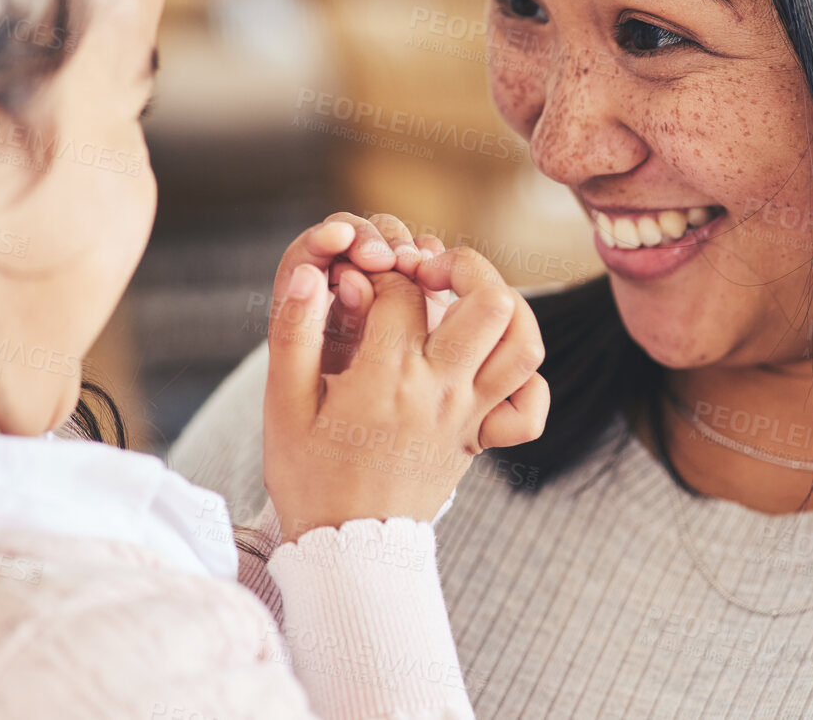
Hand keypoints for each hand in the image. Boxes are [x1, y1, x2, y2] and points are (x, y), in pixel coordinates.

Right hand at [262, 222, 548, 541]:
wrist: (345, 548)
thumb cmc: (309, 473)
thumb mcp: (283, 403)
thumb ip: (294, 332)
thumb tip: (310, 274)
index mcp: (388, 377)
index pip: (404, 290)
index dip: (380, 270)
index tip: (358, 281)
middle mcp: (441, 391)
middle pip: (491, 302)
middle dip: (463, 265)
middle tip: (428, 269)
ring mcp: (468, 416)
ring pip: (523, 343)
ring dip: (505, 305)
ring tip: (467, 297)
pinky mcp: (480, 438)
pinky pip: (529, 405)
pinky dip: (523, 376)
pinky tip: (488, 359)